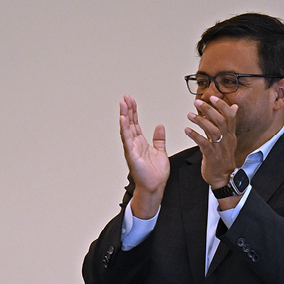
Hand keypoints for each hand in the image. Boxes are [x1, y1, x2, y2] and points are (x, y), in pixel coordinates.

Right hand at [119, 95, 169, 217]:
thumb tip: (159, 126)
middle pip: (130, 123)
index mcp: (140, 143)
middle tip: (125, 97)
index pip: (135, 123)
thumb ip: (159, 139)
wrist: (155, 186)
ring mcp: (131, 149)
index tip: (131, 100)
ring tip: (122, 104)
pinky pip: (127, 139)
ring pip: (127, 129)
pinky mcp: (132, 155)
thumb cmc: (156, 173)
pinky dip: (125, 129)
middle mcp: (134, 144)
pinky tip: (123, 119)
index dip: (133, 111)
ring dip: (124, 116)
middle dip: (128, 110)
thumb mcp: (161, 151)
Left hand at [186, 94, 237, 188]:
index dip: (222, 105)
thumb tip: (233, 107)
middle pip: (221, 120)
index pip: (230, 115)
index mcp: (231, 134)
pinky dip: (195, 135)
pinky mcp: (211, 155)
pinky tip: (187, 130)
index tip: (213, 97)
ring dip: (200, 121)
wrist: (222, 177)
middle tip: (197, 102)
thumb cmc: (222, 158)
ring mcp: (219, 147)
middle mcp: (227, 139)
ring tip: (189, 115)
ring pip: (212, 130)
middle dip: (209, 109)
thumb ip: (228, 124)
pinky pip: (203, 143)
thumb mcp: (228, 139)